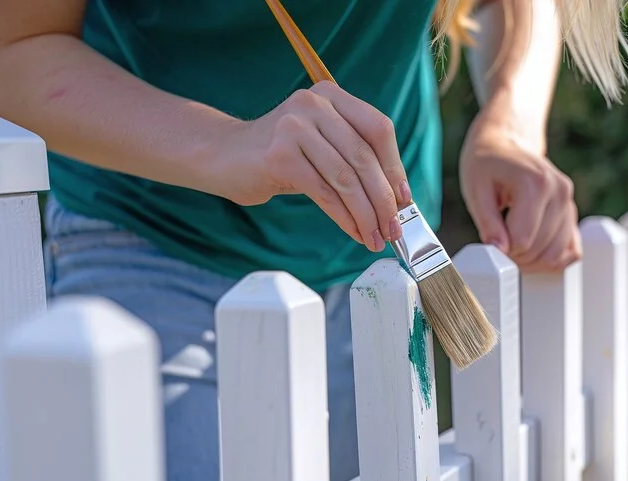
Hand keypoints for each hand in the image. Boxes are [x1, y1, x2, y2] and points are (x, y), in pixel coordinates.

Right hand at [230, 81, 408, 251]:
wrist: (223, 156)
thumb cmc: (279, 156)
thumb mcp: (320, 144)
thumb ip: (352, 158)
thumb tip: (394, 197)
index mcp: (331, 96)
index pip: (378, 129)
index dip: (395, 167)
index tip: (404, 199)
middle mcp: (314, 104)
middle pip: (364, 157)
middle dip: (384, 199)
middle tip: (393, 228)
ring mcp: (295, 127)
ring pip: (346, 178)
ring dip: (366, 214)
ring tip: (375, 237)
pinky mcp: (280, 155)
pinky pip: (324, 192)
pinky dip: (344, 218)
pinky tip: (353, 232)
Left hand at [459, 111, 581, 272]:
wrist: (504, 144)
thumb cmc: (486, 165)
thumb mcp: (476, 190)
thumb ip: (487, 222)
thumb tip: (500, 251)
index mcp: (535, 183)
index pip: (523, 240)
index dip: (503, 249)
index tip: (491, 239)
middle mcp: (560, 191)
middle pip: (541, 250)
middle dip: (516, 256)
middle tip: (498, 243)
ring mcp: (570, 202)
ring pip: (557, 256)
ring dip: (532, 261)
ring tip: (510, 245)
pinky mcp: (572, 213)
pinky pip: (571, 252)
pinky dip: (551, 259)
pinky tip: (531, 249)